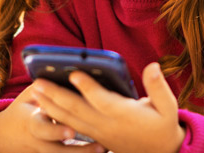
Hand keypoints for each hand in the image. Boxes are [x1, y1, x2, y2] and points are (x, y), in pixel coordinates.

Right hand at [0, 83, 99, 152]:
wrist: (7, 137)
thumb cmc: (22, 110)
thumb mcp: (27, 97)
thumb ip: (41, 88)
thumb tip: (56, 73)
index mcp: (32, 124)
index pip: (43, 129)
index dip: (57, 131)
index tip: (71, 132)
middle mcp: (40, 141)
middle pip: (59, 151)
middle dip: (80, 149)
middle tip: (100, 145)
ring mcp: (46, 151)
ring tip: (104, 149)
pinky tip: (102, 150)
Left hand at [32, 62, 184, 152]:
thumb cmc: (163, 125)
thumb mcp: (169, 107)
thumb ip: (158, 87)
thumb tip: (152, 65)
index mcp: (124, 114)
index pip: (102, 100)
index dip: (88, 87)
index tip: (74, 73)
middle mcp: (107, 125)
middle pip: (78, 110)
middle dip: (57, 95)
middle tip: (39, 81)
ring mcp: (98, 133)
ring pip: (70, 119)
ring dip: (51, 106)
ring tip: (35, 91)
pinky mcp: (95, 137)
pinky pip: (71, 127)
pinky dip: (57, 116)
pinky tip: (45, 106)